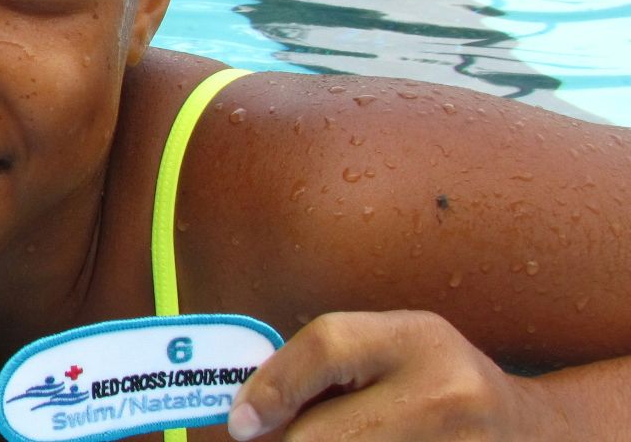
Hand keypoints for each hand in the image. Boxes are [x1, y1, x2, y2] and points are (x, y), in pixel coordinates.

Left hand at [226, 310, 551, 439]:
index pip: (327, 347)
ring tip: (351, 435)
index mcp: (418, 339)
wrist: (527, 432)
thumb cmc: (437, 385)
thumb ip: (326, 365)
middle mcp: (445, 394)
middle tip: (284, 434)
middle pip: (325, 433)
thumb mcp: (392, 349)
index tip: (242, 425)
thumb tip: (248, 413)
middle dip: (295, 439)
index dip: (271, 388)